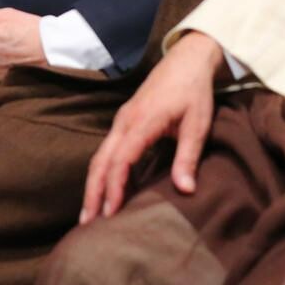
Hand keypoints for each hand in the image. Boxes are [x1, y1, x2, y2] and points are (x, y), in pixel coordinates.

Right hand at [80, 32, 224, 223]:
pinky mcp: (124, 121)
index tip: (111, 213)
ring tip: (90, 214)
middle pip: (100, 160)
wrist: (186, 61)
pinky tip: (106, 191)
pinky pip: (108, 150)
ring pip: (100, 156)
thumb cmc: (194, 92)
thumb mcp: (197, 124)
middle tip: (86, 224)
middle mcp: (124, 121)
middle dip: (92, 192)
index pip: (120, 160)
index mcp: (141, 121)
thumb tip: (185, 190)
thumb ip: (188, 157)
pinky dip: (102, 172)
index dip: (114, 188)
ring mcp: (122, 120)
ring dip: (93, 184)